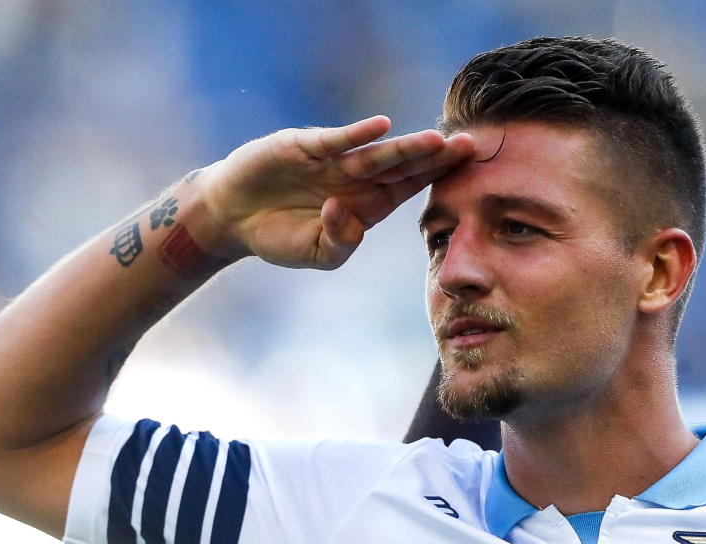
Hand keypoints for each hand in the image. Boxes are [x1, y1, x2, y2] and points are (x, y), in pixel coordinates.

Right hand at [196, 116, 474, 269]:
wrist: (234, 216)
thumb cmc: (279, 236)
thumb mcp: (316, 254)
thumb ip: (340, 243)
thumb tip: (348, 215)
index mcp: (366, 204)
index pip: (409, 188)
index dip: (437, 179)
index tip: (471, 172)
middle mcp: (356, 178)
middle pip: (402, 166)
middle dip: (435, 157)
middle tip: (471, 146)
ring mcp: (332, 161)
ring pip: (375, 154)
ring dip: (405, 147)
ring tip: (436, 140)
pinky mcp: (305, 146)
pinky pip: (334, 141)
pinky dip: (355, 135)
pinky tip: (380, 126)